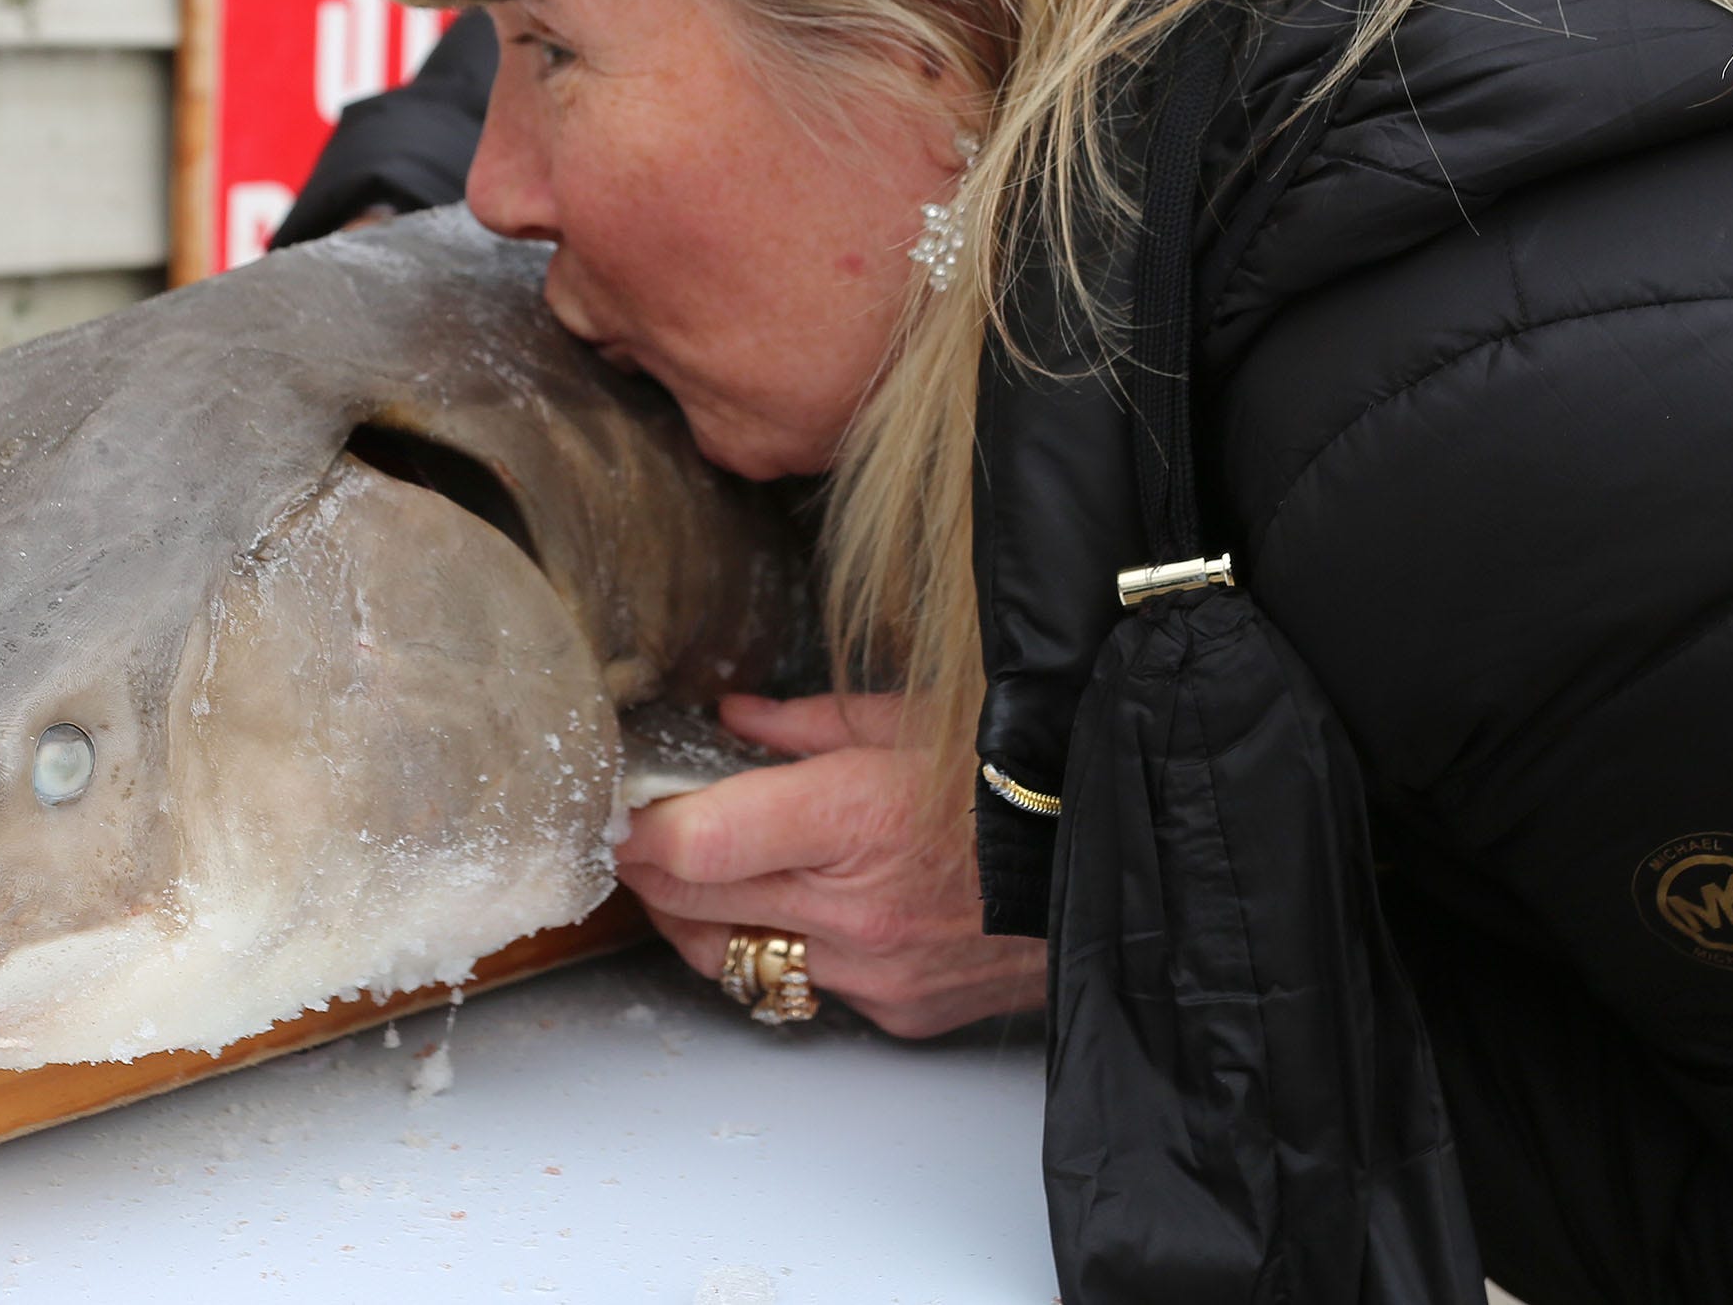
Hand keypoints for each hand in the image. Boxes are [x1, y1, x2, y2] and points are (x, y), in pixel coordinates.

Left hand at [613, 692, 1046, 1037]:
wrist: (1118, 862)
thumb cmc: (1026, 780)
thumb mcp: (914, 720)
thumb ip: (807, 725)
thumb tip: (733, 718)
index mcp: (856, 820)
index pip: (698, 844)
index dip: (638, 828)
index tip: (614, 807)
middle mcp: (856, 912)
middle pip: (694, 902)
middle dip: (648, 868)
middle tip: (632, 833)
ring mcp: (875, 974)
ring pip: (732, 956)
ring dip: (696, 916)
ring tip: (693, 871)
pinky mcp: (896, 1012)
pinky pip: (802, 985)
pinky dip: (778, 948)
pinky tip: (784, 910)